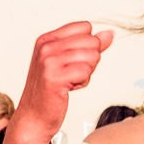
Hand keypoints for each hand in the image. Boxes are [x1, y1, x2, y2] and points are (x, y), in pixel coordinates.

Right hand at [13, 22, 112, 139]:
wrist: (34, 117)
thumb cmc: (50, 91)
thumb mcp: (68, 62)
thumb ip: (88, 46)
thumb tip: (108, 34)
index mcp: (47, 39)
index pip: (84, 27)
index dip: (87, 45)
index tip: (72, 61)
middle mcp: (46, 47)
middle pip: (92, 41)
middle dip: (89, 60)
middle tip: (71, 74)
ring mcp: (49, 61)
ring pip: (92, 56)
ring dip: (86, 73)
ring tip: (69, 81)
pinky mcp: (55, 77)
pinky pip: (86, 72)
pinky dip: (82, 82)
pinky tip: (68, 88)